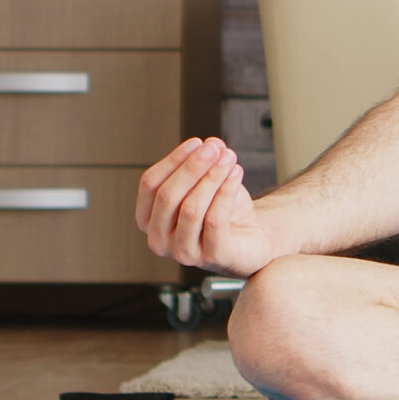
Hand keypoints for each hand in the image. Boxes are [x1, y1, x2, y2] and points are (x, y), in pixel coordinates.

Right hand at [136, 138, 277, 276]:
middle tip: (214, 148)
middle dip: (193, 167)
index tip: (197, 143)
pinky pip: (214, 220)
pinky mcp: (211, 257)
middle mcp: (159, 240)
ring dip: (212, 177)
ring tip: (229, 158)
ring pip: (191, 208)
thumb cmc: (221, 211)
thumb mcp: (208, 182)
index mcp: (148, 219)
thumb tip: (211, 144)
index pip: (150, 184)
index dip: (173, 160)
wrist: (250, 239)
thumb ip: (205, 162)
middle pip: (168, 195)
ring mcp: (183, 253)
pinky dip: (226, 191)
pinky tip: (237, 173)